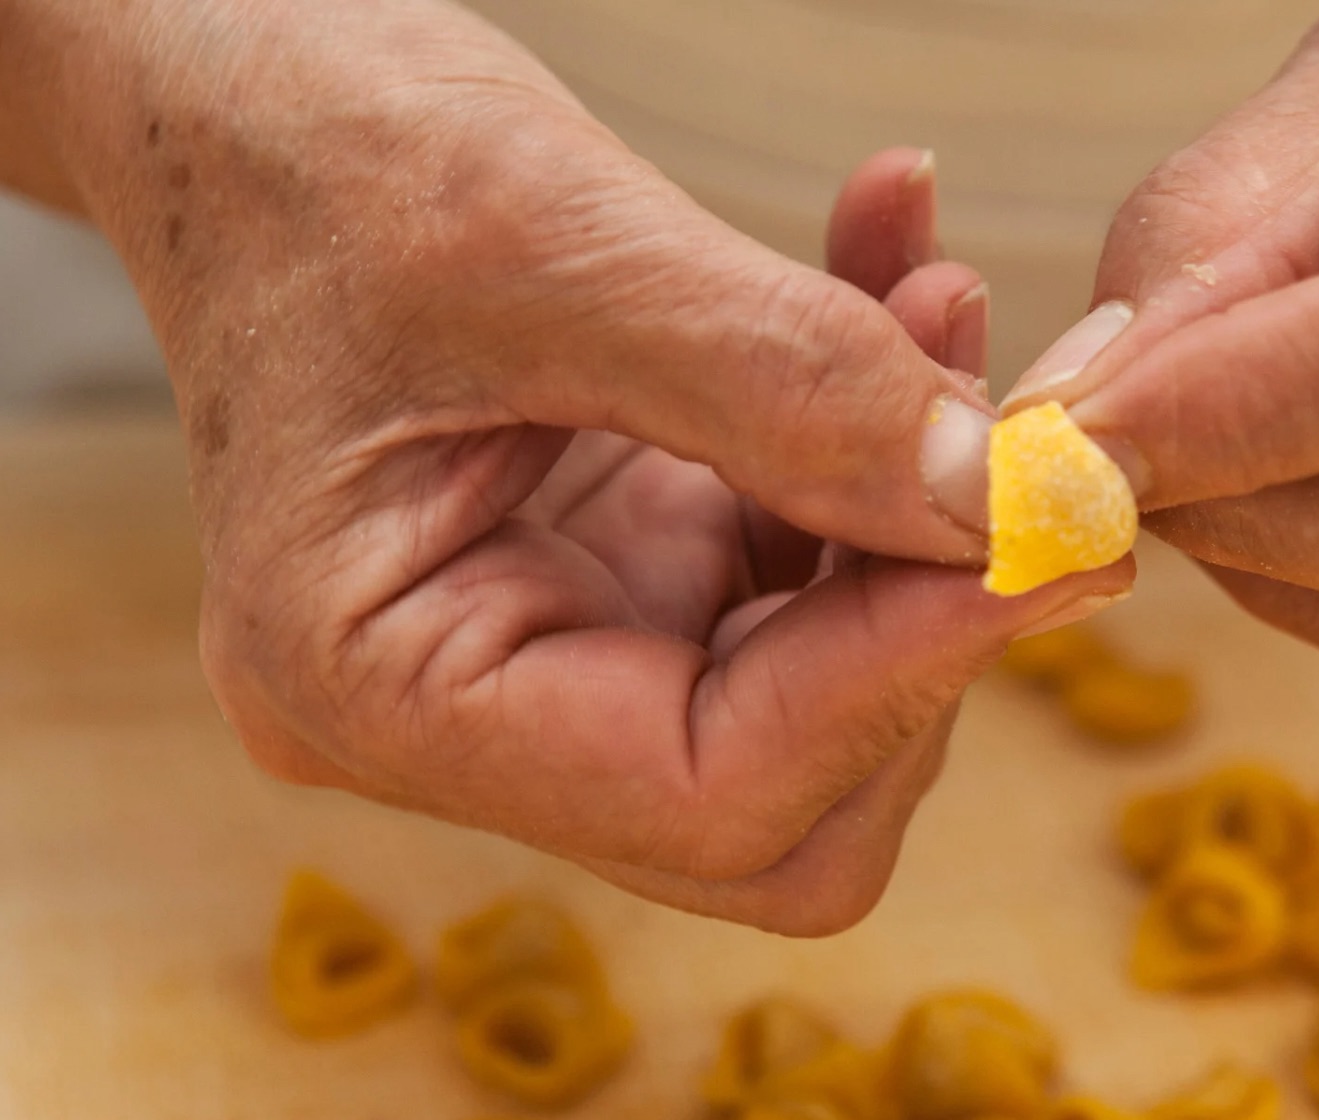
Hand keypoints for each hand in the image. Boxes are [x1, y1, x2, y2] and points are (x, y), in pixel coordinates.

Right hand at [51, 0, 1127, 932]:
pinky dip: (876, 444)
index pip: (710, 792)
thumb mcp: (544, 239)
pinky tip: (903, 284)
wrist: (239, 88)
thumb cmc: (314, 150)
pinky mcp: (623, 578)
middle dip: (926, 629)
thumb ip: (786, 384)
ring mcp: (552, 653)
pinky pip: (804, 564)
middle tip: (1026, 455)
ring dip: (922, 514)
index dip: (904, 677)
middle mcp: (465, 717)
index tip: (1049, 532)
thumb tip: (998, 509)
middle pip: (784, 802)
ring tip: (943, 302)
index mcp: (380, 690)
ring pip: (823, 694)